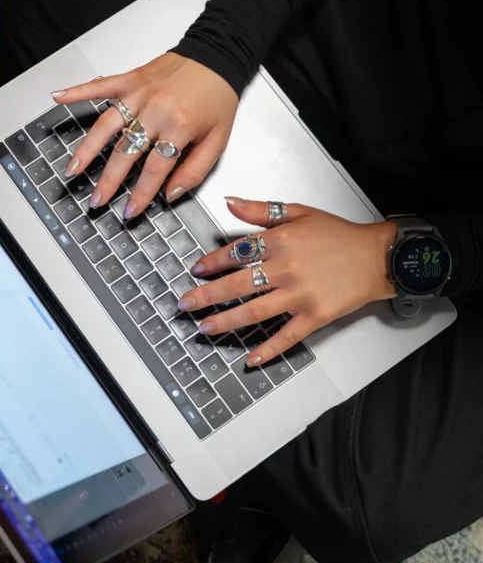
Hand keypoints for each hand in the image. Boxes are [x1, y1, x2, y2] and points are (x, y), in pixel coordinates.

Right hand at [51, 52, 237, 216]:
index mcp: (179, 126)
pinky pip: (101, 86)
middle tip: (96, 200)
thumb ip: (195, 170)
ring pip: (106, 125)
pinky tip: (58, 97)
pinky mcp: (131, 78)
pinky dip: (78, 91)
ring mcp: (139, 93)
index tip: (130, 210)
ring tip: (73, 169)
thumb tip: (170, 193)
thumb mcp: (218, 140)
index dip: (141, 194)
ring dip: (87, 149)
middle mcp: (156, 109)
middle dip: (108, 181)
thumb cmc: (218, 97)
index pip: (154, 169)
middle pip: (125, 152)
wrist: (218, 54)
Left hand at [176, 197, 397, 366]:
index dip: (212, 263)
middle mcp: (286, 268)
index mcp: (280, 241)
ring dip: (226, 322)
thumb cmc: (339, 234)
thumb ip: (261, 210)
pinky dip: (268, 349)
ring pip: (254, 312)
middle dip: (207, 296)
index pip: (236, 253)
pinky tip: (251, 359)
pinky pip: (286, 336)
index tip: (197, 270)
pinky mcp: (314, 316)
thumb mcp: (299, 212)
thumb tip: (230, 203)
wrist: (377, 256)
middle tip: (185, 304)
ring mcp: (300, 295)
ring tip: (204, 328)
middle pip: (237, 285)